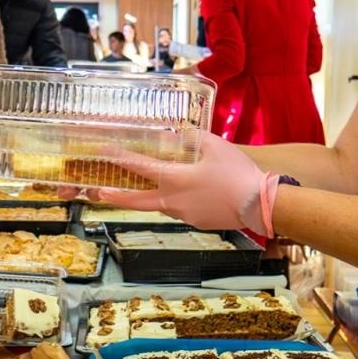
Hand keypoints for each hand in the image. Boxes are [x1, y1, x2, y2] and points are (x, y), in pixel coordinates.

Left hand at [95, 133, 267, 233]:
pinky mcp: (196, 223)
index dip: (119, 158)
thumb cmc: (237, 172)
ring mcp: (183, 215)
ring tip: (156, 187)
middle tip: (98, 194)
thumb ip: (190, 138)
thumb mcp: (214, 145)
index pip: (139, 167)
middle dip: (115, 197)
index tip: (104, 152)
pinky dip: (179, 201)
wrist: (259, 204)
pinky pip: (181, 210)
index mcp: (174, 179)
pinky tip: (194, 194)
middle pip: (136, 200)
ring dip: (152, 197)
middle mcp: (172, 200)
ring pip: (161, 205)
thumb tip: (176, 136)